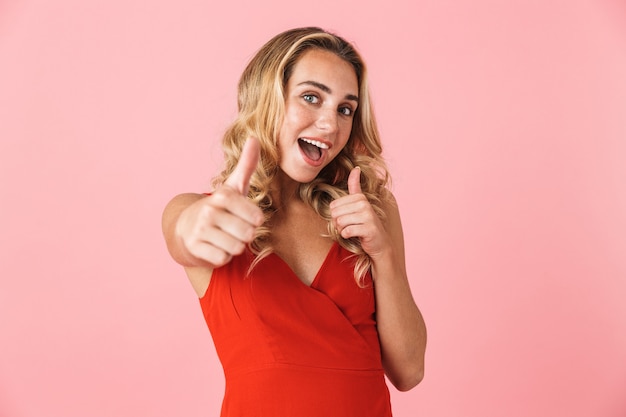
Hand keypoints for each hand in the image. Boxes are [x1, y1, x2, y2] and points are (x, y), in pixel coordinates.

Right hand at [176, 137, 263, 267]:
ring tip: (223, 237)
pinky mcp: (195, 248)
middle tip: (233, 228)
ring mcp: (201, 230)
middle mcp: (210, 211)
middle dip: (244, 235)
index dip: (254, 221)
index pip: (257, 218)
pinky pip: (223, 258)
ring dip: (234, 246)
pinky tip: (214, 246)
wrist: (186, 227)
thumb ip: (247, 165)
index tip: (243, 215)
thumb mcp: (234, 186)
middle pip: (247, 234)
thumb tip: (254, 138)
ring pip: (236, 248)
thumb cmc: (219, 207)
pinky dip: (222, 256)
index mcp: (223, 196)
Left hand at [330, 167, 390, 258]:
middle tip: (350, 226)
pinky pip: (346, 231)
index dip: (336, 215)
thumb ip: (355, 187)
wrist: (379, 243)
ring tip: (352, 231)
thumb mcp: (359, 204)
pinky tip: (356, 236)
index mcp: (359, 198)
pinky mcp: (368, 229)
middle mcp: (364, 204)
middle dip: (338, 224)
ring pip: (340, 223)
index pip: (333, 205)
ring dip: (342, 230)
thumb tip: (356, 167)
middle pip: (335, 214)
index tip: (348, 218)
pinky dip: (347, 236)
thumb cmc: (365, 224)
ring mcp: (367, 216)